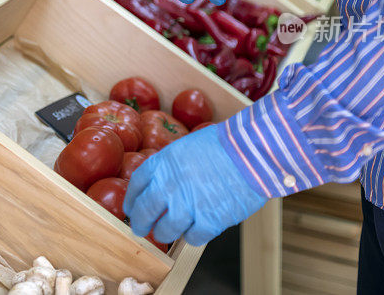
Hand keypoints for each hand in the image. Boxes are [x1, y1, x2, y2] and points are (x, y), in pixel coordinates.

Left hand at [123, 124, 266, 246]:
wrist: (252, 151)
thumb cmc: (224, 144)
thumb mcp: (187, 146)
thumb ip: (171, 167)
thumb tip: (162, 184)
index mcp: (163, 163)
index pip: (136, 185)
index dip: (131, 199)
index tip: (131, 208)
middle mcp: (169, 185)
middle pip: (144, 212)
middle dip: (141, 224)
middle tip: (142, 229)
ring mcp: (188, 205)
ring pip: (165, 231)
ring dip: (166, 232)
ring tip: (170, 232)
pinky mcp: (209, 221)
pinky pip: (192, 238)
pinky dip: (194, 235)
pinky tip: (199, 228)